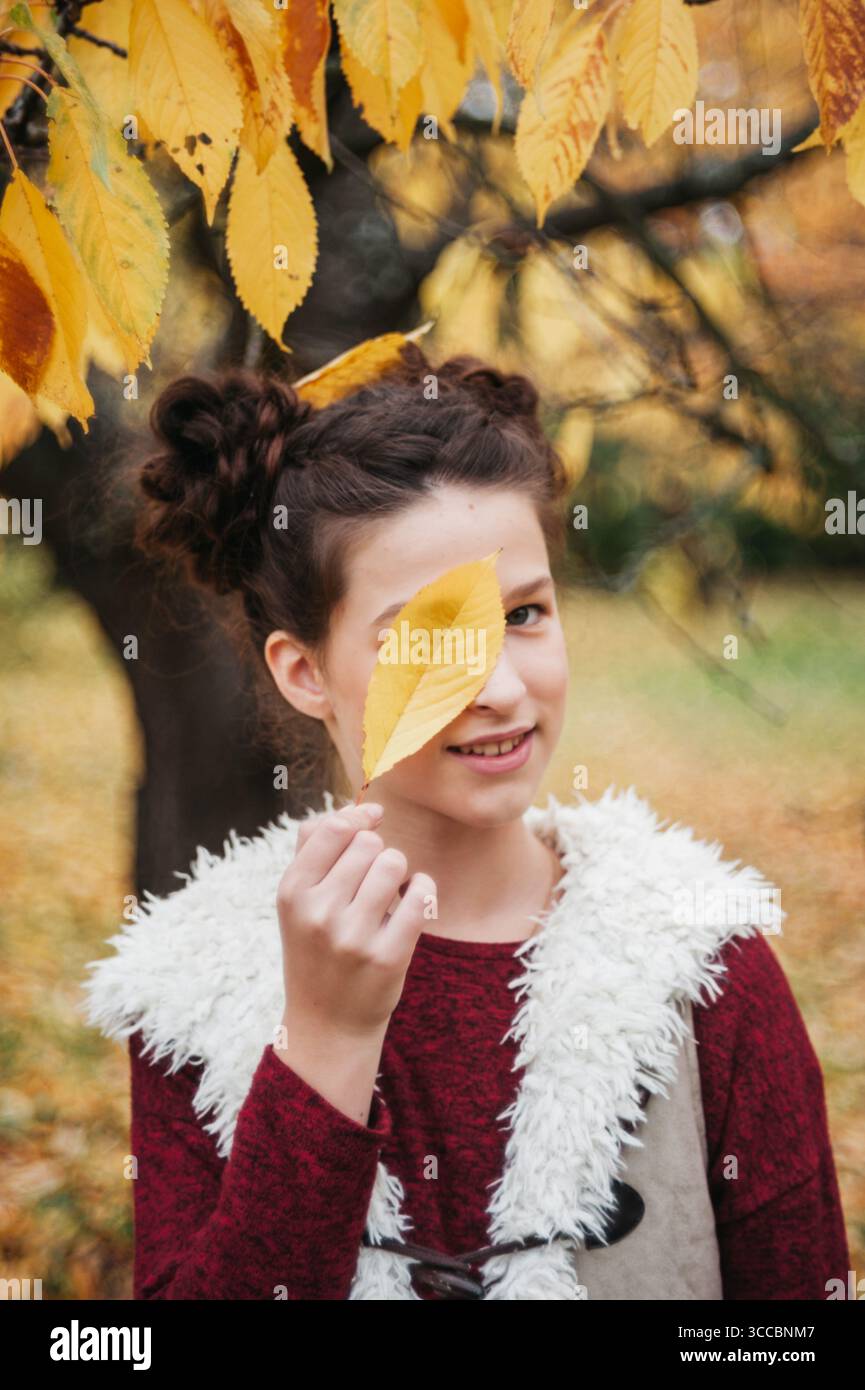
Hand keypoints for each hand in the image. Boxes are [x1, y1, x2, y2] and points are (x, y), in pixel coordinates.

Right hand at [276, 802, 434, 1039]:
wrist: (327, 1024)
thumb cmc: (316, 949)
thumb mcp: (297, 901)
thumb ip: (314, 847)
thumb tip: (361, 808)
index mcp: (292, 892)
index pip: (333, 829)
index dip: (359, 818)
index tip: (372, 821)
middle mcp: (318, 913)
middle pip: (369, 844)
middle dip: (377, 855)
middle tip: (371, 882)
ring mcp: (352, 937)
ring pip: (395, 864)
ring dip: (400, 873)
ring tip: (389, 894)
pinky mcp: (387, 957)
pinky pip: (421, 895)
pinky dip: (423, 891)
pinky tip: (412, 903)